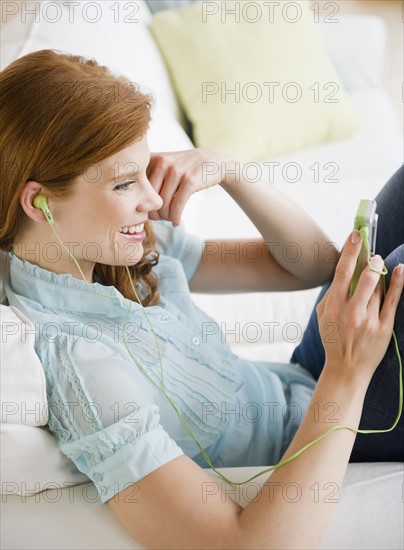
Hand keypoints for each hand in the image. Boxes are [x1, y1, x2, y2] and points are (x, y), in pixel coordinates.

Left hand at [146, 148, 233, 225]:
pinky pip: (177, 206)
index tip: (150, 211)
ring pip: (163, 204)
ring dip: (166, 218)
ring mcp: (176, 171)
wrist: (212, 162)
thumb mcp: (163, 165)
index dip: (143, 205)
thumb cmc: (183, 169)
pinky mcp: (189, 181)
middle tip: (160, 219)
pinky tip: (176, 222)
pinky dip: (176, 218)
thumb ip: (146, 177)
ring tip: (169, 219)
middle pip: (150, 198)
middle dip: (154, 213)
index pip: (139, 189)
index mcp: (152, 159)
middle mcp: (162, 162)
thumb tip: (135, 206)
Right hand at [316, 230, 402, 383]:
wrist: (346, 369)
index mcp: (333, 306)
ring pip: (378, 287)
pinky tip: (399, 271)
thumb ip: (331, 293)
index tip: (357, 234)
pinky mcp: (384, 328)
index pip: (343, 272)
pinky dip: (397, 283)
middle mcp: (351, 312)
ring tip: (377, 265)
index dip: (351, 250)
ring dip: (379, 272)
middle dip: (370, 259)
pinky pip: (393, 300)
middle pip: (365, 277)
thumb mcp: (323, 316)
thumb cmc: (333, 339)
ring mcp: (369, 320)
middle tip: (372, 251)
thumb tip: (344, 270)